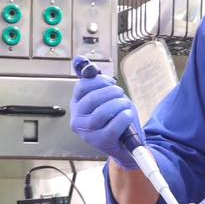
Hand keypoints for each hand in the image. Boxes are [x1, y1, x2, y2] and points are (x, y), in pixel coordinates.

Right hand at [70, 54, 140, 169]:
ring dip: (119, 104)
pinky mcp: (101, 142)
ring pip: (101, 113)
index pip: (82, 87)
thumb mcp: (103, 96)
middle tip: (120, 94)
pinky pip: (113, 127)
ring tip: (125, 105)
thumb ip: (91, 78)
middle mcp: (77, 120)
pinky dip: (123, 117)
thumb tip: (79, 60)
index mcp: (76, 106)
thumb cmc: (114, 118)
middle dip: (111, 92)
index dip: (100, 81)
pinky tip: (127, 115)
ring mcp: (88, 133)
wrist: (125, 143)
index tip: (111, 83)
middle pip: (92, 99)